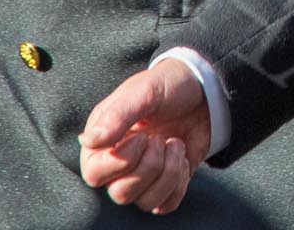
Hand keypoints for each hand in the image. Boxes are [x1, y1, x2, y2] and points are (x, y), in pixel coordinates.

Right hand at [79, 59, 211, 213]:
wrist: (203, 91)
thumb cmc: (167, 86)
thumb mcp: (144, 91)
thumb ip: (117, 115)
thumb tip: (89, 141)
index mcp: (102, 142)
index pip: (93, 174)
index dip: (120, 161)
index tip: (142, 136)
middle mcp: (117, 165)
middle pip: (120, 193)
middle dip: (149, 166)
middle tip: (160, 138)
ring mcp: (142, 177)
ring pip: (144, 203)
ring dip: (167, 173)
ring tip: (174, 144)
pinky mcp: (165, 184)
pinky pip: (166, 205)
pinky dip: (178, 184)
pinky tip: (181, 158)